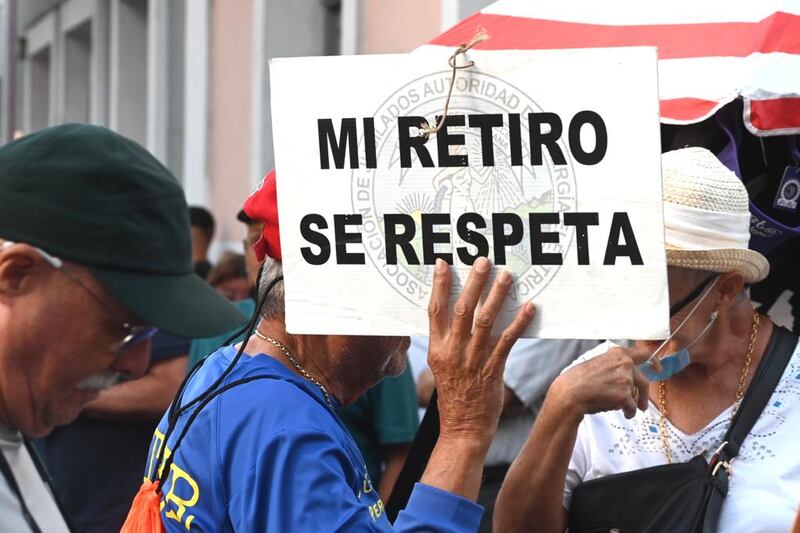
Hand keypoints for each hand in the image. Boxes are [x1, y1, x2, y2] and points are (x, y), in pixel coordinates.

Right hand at [427, 257, 534, 446]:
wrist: (462, 429)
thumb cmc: (454, 396)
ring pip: (485, 321)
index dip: (439, 285)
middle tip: (483, 261)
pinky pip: (507, 341)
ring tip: (506, 276)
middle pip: (462, 310)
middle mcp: (453, 351)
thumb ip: (446, 341)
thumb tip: (455, 316)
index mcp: (437, 349)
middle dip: (473, 283)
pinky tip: (528, 307)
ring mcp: (473, 360)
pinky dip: (518, 322)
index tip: (444, 263)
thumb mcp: (441, 366)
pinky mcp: (492, 370)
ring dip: (497, 296)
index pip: (435, 310)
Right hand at [550, 345, 649, 419]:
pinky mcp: (624, 394)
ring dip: (630, 403)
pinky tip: (623, 413)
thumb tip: (626, 373)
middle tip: (642, 405)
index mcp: (618, 354)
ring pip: (635, 395)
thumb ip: (614, 365)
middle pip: (644, 381)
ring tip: (620, 408)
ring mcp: (625, 379)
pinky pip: (632, 407)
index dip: (653, 362)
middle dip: (643, 395)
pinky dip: (629, 412)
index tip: (657, 368)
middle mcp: (625, 363)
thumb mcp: (597, 363)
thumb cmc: (578, 380)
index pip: (643, 354)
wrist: (570, 393)